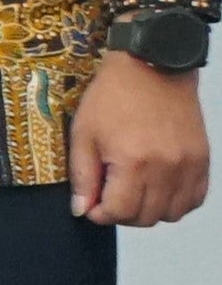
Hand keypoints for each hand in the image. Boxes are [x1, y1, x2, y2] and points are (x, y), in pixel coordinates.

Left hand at [71, 52, 209, 226]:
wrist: (152, 67)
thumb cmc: (112, 97)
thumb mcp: (84, 134)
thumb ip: (83, 176)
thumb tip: (81, 209)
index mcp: (133, 162)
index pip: (121, 212)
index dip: (101, 215)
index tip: (92, 206)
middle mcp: (166, 168)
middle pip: (147, 217)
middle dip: (122, 215)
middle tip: (109, 198)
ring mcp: (189, 165)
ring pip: (172, 213)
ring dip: (149, 211)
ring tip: (133, 193)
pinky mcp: (202, 159)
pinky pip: (195, 198)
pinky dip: (176, 202)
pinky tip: (158, 189)